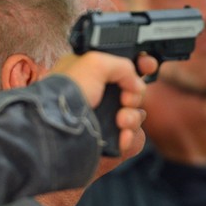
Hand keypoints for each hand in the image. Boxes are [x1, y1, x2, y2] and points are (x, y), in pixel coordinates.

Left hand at [48, 52, 158, 177]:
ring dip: (133, 117)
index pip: (123, 66)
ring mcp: (105, 120)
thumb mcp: (94, 62)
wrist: (56, 135)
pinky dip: (130, 138)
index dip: (140, 65)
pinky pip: (134, 138)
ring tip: (120, 121)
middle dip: (136, 95)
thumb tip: (137, 84)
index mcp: (92, 74)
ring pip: (137, 115)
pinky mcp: (110, 143)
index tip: (148, 67)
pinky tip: (121, 138)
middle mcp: (99, 96)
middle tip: (125, 99)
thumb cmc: (65, 95)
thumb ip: (122, 65)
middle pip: (135, 91)